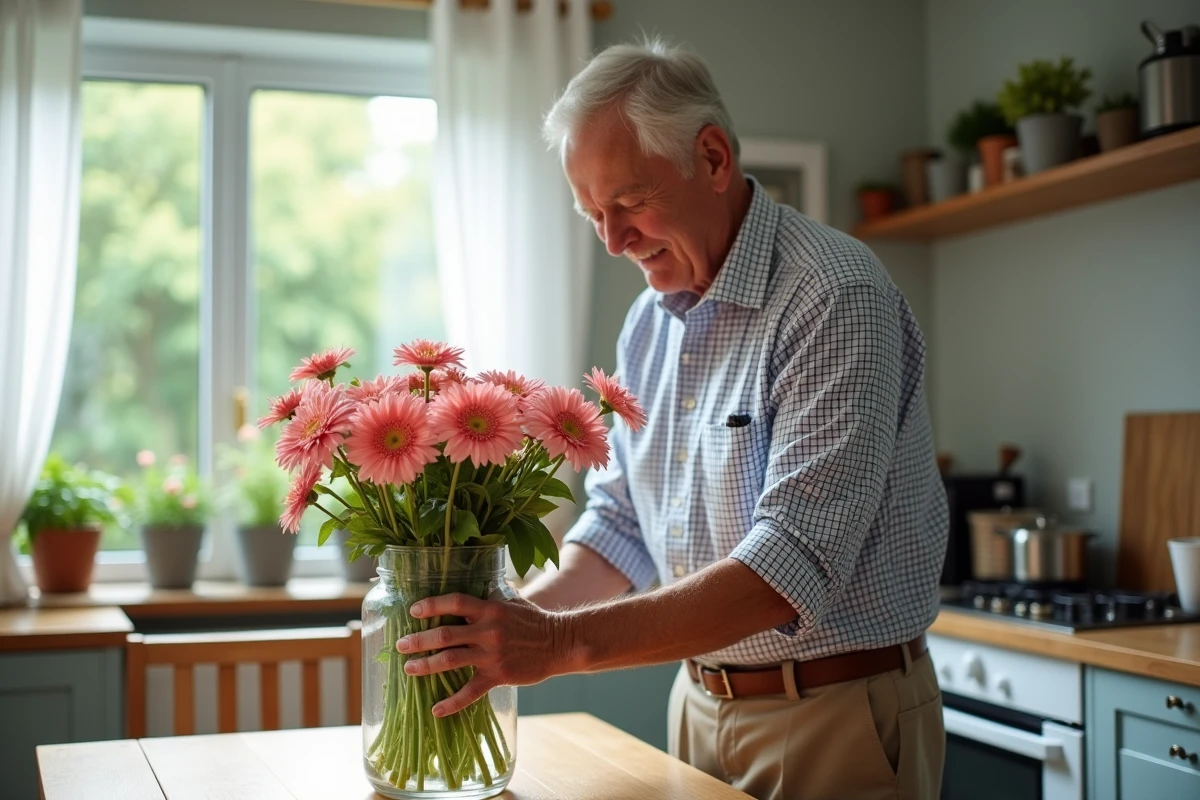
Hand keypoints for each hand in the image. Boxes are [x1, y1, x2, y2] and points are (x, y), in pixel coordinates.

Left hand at [396, 593, 572, 716]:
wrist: (559, 643)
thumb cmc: (532, 619)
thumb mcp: (512, 599)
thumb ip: (489, 593)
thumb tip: (470, 580)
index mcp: (490, 609)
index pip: (455, 602)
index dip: (432, 605)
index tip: (414, 610)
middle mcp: (489, 631)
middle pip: (446, 634)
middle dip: (419, 640)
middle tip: (401, 644)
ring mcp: (492, 654)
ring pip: (451, 660)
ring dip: (426, 666)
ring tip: (409, 668)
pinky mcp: (498, 675)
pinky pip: (471, 692)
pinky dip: (452, 703)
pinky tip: (435, 709)